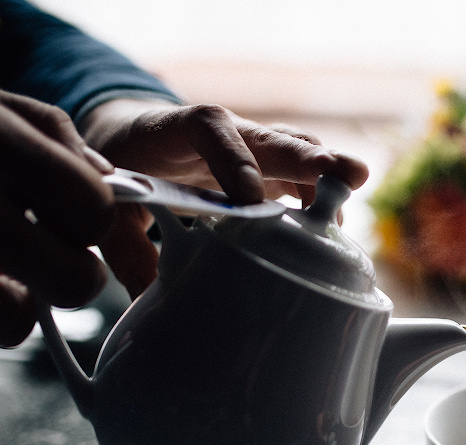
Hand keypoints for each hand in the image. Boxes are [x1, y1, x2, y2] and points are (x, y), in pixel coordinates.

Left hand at [78, 99, 370, 296]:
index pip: (214, 133)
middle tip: (351, 176)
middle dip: (313, 160)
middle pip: (276, 139)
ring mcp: (258, 151)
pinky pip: (304, 185)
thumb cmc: (126, 166)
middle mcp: (231, 133)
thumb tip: (147, 295)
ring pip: (300, 159)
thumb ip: (125, 245)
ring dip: (329, 184)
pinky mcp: (274, 173)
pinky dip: (321, 208)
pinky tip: (332, 238)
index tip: (250, 202)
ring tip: (350, 209)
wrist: (137, 138)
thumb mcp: (114, 203)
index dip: (235, 162)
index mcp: (184, 129)